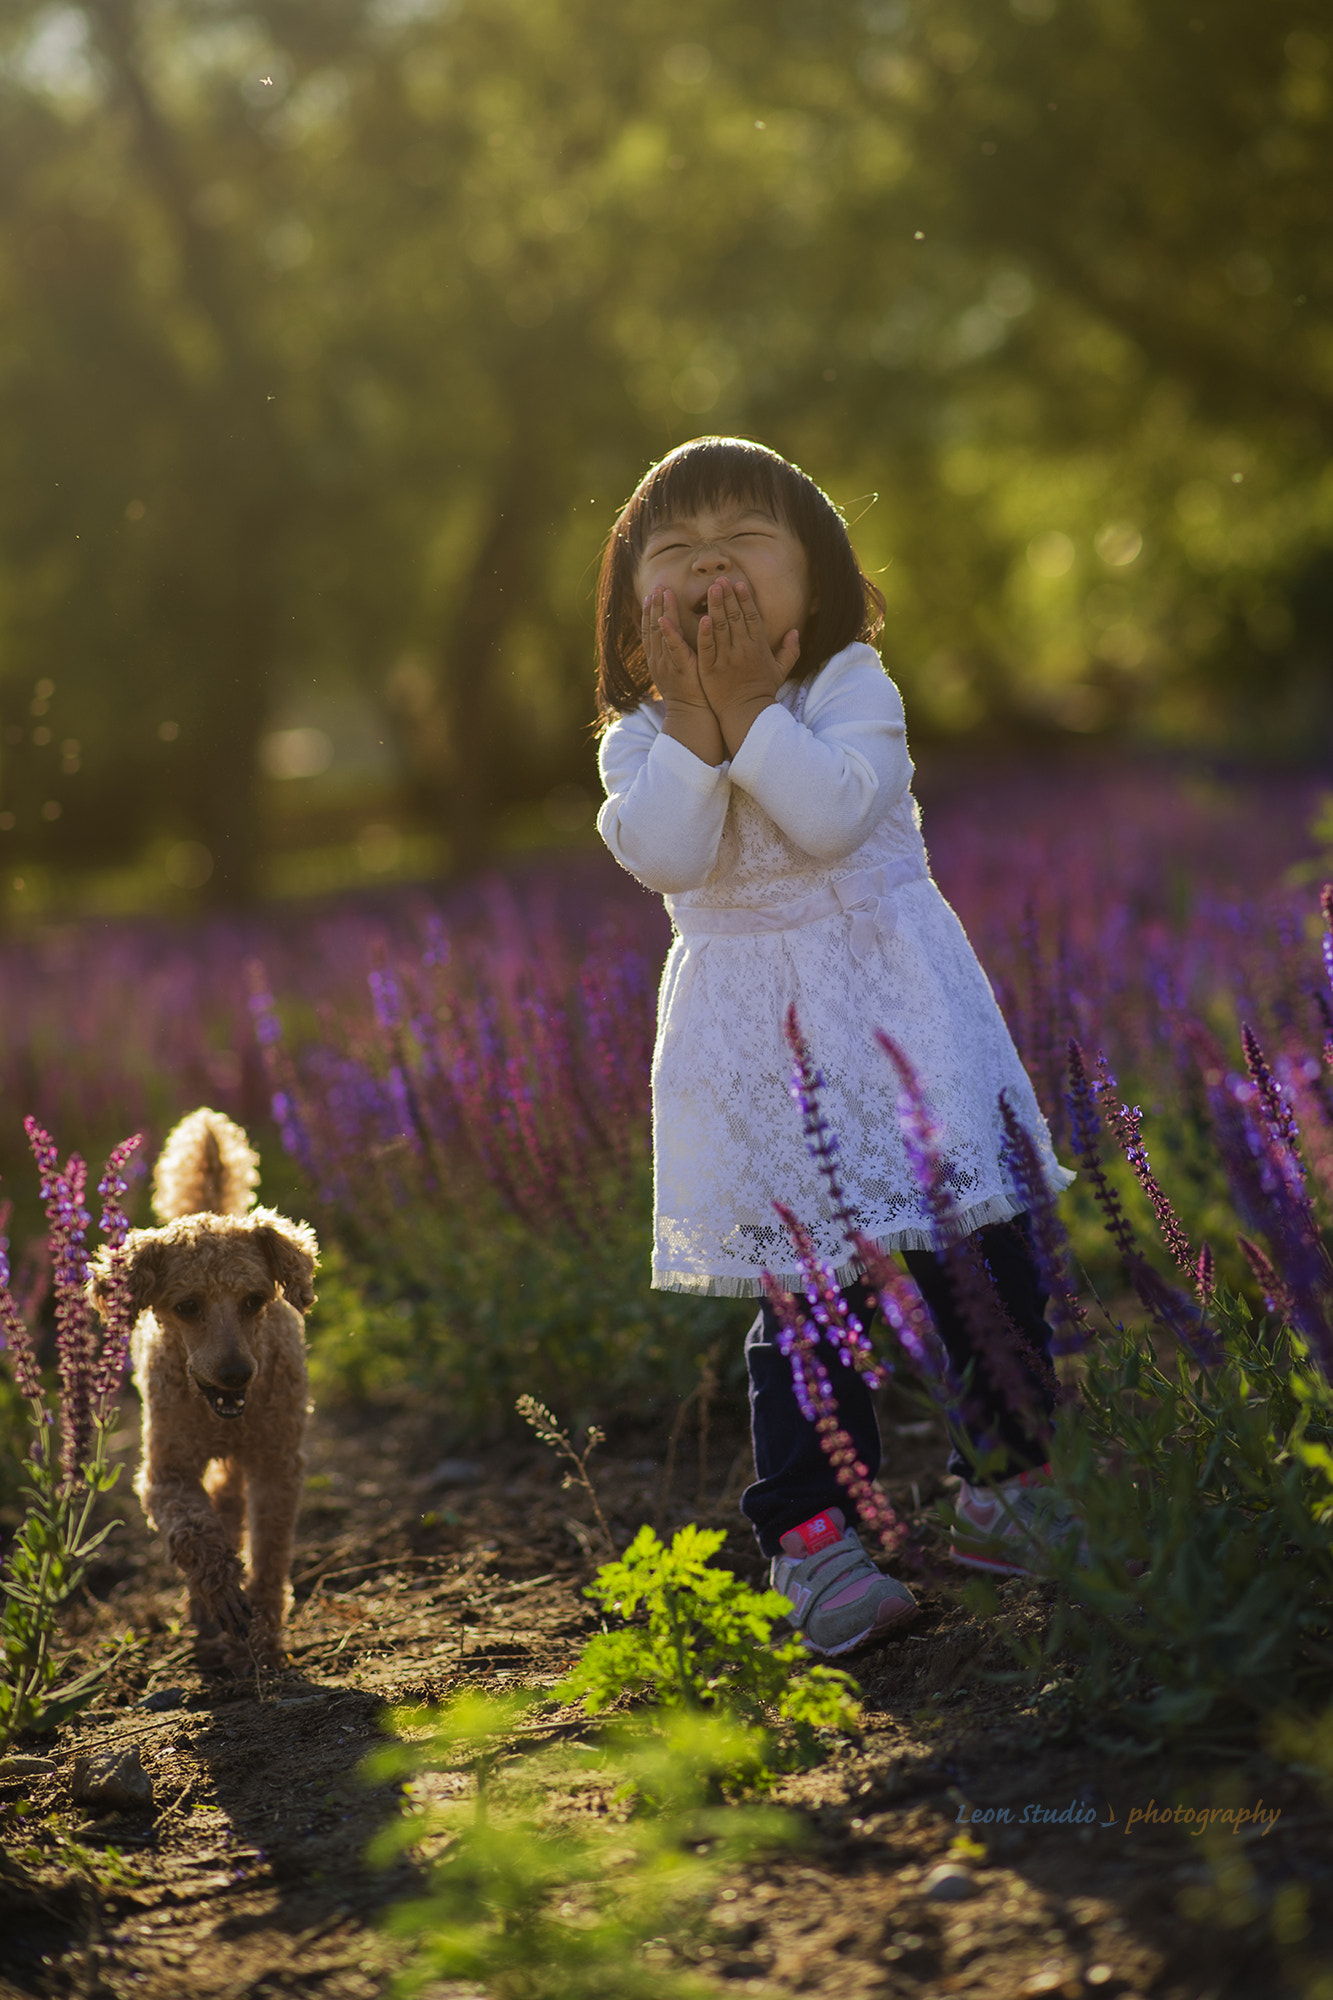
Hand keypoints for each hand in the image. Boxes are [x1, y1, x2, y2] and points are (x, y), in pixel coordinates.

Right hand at [643, 588, 725, 765]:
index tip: (653, 593)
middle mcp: (659, 660)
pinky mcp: (680, 669)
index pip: (652, 631)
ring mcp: (668, 665)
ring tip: (662, 593)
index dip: (651, 611)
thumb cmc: (693, 693)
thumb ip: (679, 652)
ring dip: (660, 612)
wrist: (693, 716)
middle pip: (653, 628)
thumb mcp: (682, 670)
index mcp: (659, 660)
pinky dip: (669, 633)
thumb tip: (681, 636)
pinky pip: (673, 649)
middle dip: (654, 605)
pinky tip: (666, 619)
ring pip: (660, 634)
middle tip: (657, 586)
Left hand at [696, 576, 800, 757]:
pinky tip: (702, 618)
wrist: (747, 714)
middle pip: (735, 617)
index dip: (745, 599)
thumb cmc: (762, 693)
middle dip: (728, 597)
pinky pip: (707, 648)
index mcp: (759, 647)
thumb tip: (795, 632)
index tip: (739, 584)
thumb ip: (789, 651)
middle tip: (721, 579)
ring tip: (711, 589)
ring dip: (716, 607)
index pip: (752, 617)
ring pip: (720, 627)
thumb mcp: (780, 671)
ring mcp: (726, 659)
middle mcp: (743, 649)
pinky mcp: (710, 669)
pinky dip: (705, 633)